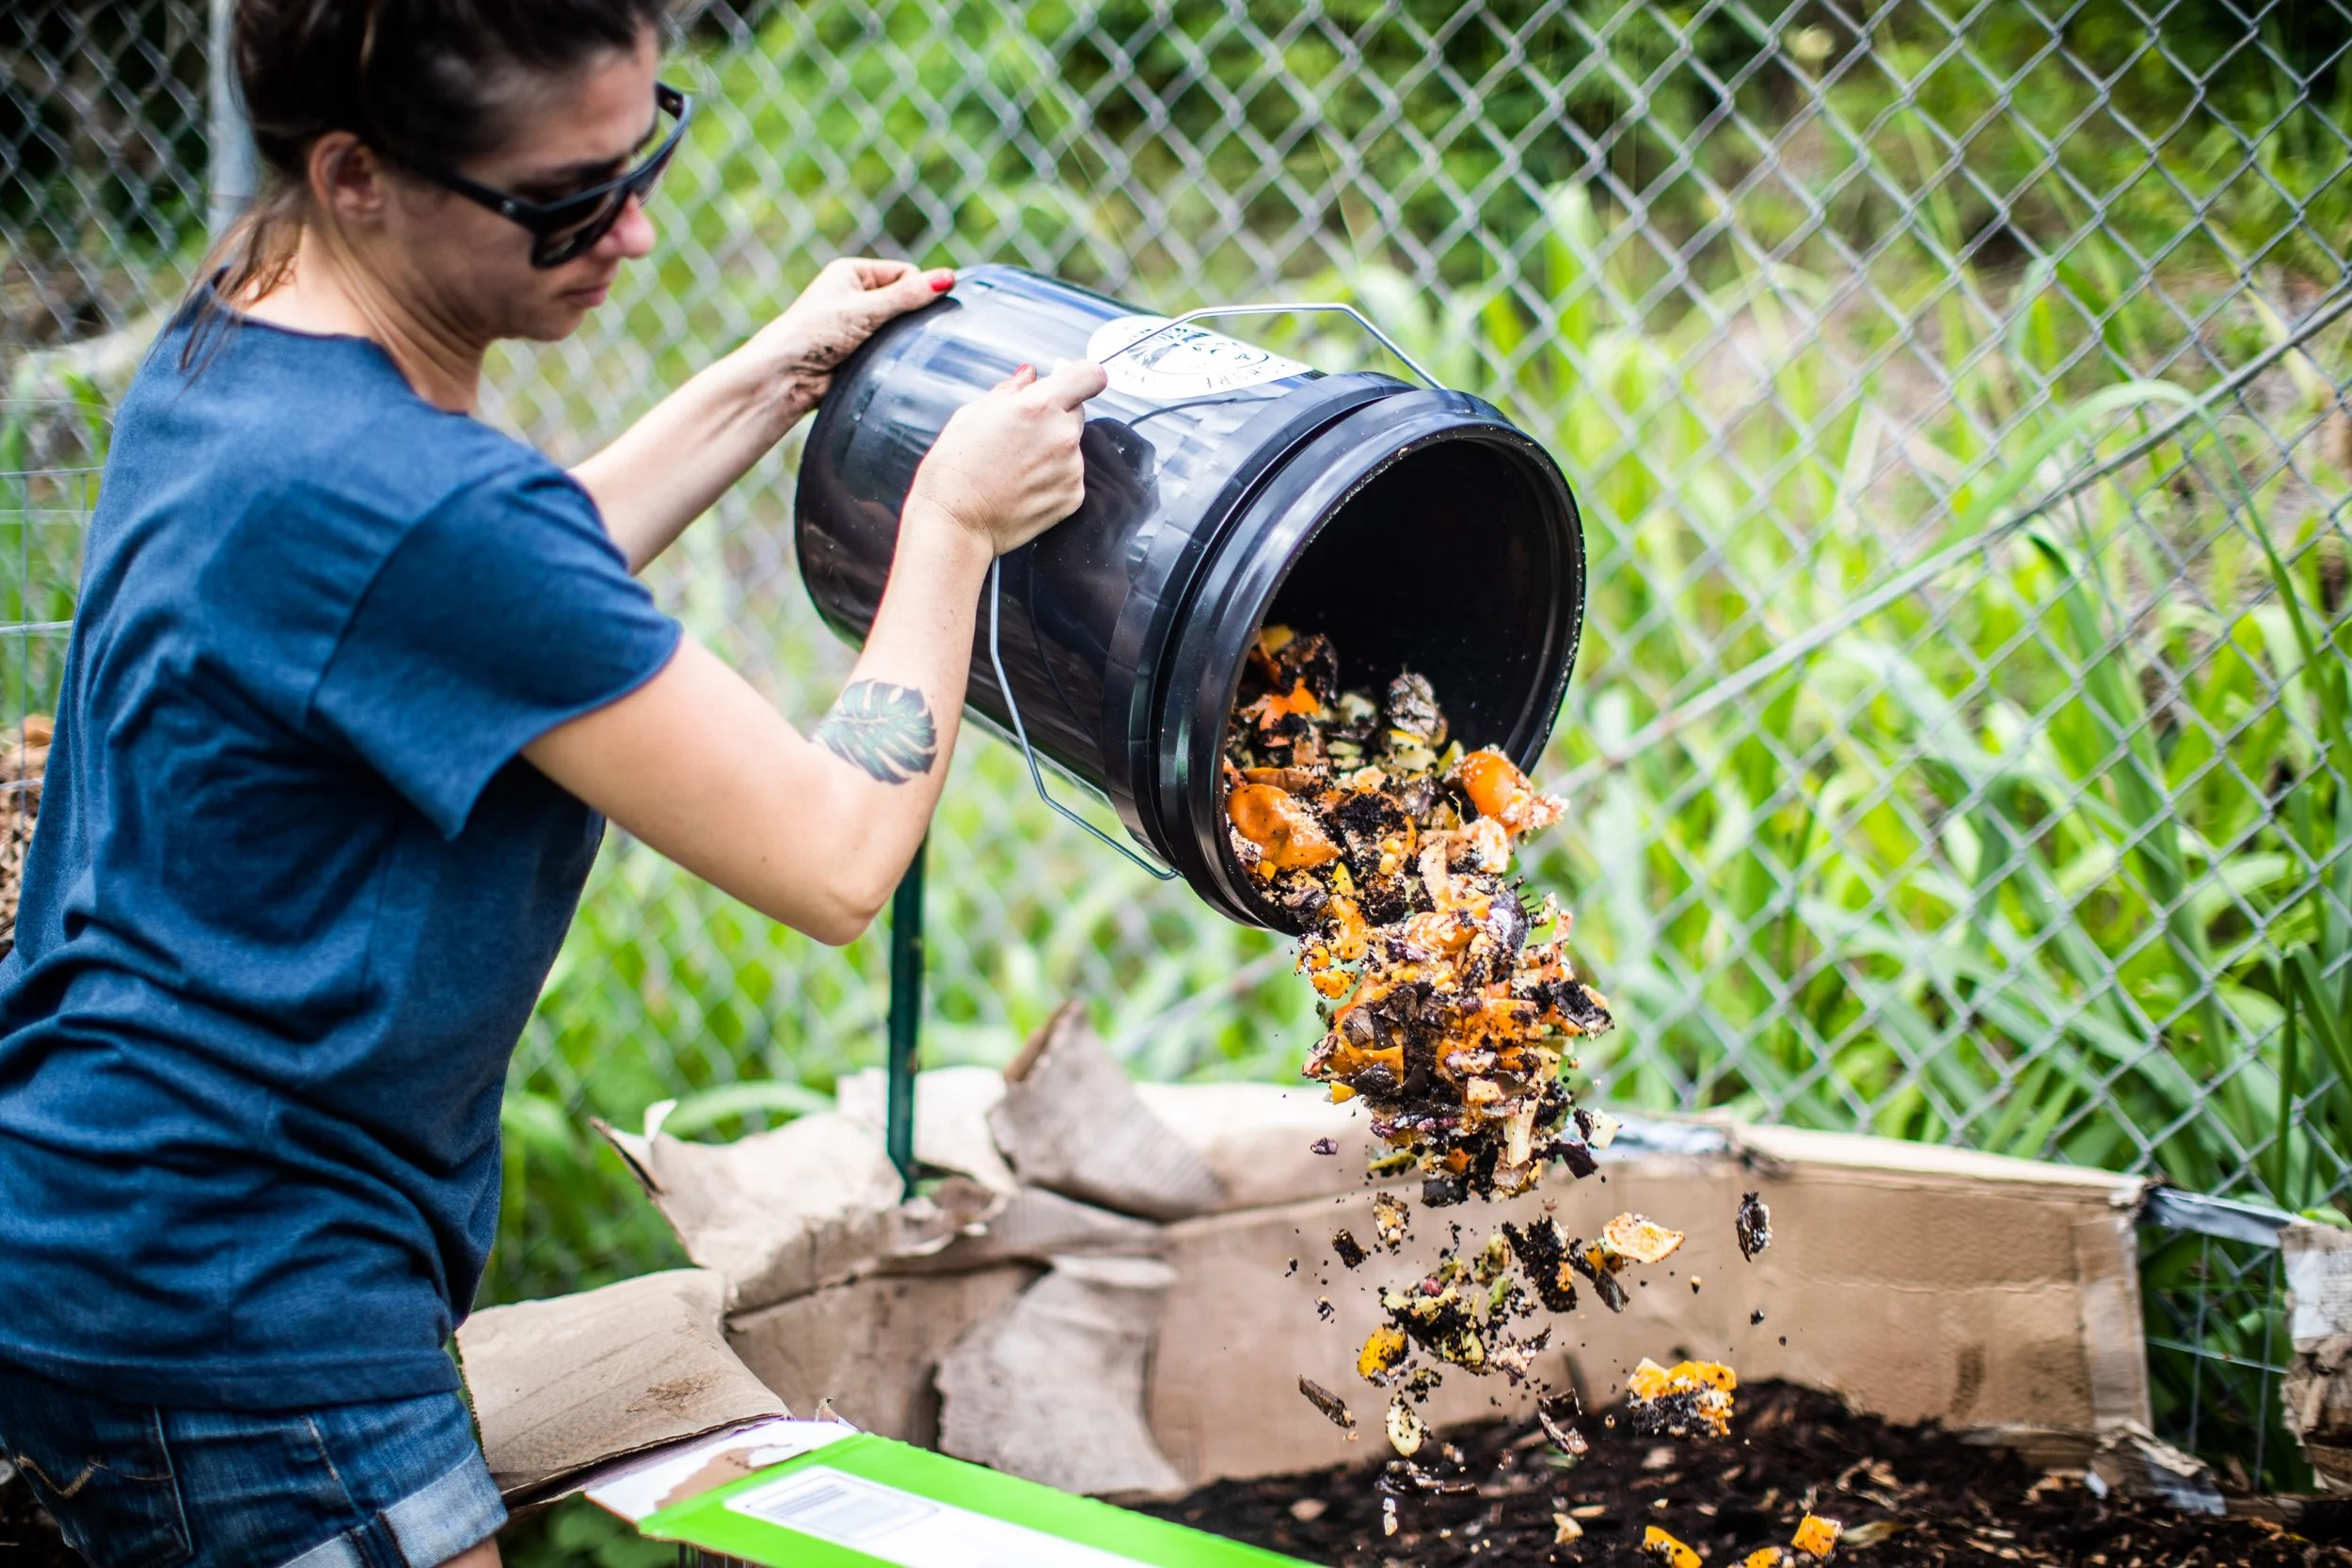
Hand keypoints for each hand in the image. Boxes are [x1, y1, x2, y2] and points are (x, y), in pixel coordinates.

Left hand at [745, 257, 952, 410]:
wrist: (787, 376)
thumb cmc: (816, 333)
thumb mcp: (866, 310)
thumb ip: (908, 296)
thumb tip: (950, 278)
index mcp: (853, 273)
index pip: (905, 273)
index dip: (915, 290)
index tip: (911, 311)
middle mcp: (856, 295)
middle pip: (904, 300)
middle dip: (910, 316)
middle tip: (903, 334)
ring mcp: (858, 324)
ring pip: (899, 327)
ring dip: (901, 339)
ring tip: (891, 351)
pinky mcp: (861, 351)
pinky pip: (891, 349)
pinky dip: (894, 355)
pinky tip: (891, 364)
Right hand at [906, 360, 1109, 555]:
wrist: (955, 521)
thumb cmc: (955, 468)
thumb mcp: (972, 413)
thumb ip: (1010, 390)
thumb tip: (1030, 375)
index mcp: (1039, 406)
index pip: (1089, 375)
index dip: (1081, 377)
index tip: (1073, 383)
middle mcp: (1063, 435)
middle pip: (1077, 411)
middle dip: (1055, 417)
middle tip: (1021, 435)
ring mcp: (1072, 468)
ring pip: (1072, 446)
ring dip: (1053, 450)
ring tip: (1016, 466)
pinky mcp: (1073, 496)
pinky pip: (1071, 476)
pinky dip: (1053, 478)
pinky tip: (1024, 485)